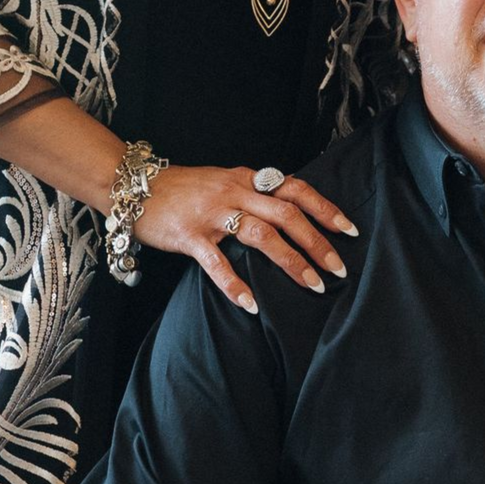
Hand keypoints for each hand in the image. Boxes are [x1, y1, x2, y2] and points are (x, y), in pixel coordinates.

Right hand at [135, 166, 356, 312]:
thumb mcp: (225, 182)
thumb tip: (291, 209)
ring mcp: (212, 214)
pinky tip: (251, 304)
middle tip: (338, 268)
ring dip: (290, 261)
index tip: (349, 229)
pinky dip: (235, 284)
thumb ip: (254, 193)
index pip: (296, 189)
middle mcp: (235, 192)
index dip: (325, 209)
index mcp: (247, 179)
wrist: (135, 185)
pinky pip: (217, 263)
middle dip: (317, 241)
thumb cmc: (184, 188)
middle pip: (287, 214)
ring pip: (261, 236)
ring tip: (312, 284)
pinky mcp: (189, 236)